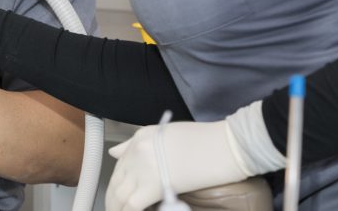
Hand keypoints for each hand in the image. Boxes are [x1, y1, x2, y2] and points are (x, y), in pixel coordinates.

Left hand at [106, 120, 247, 210]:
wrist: (224, 145)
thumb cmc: (202, 139)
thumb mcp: (164, 134)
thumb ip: (137, 144)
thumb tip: (115, 153)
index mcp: (139, 139)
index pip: (119, 165)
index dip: (117, 184)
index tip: (118, 195)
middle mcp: (136, 152)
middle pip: (116, 182)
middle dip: (113, 200)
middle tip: (115, 209)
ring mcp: (142, 168)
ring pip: (119, 195)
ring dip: (118, 208)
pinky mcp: (153, 185)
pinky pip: (131, 205)